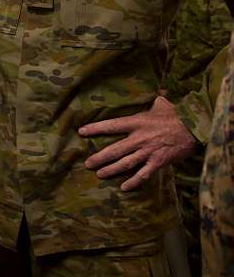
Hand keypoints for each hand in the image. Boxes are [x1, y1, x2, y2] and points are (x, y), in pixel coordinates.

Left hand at [79, 96, 197, 190]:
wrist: (195, 128)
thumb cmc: (177, 114)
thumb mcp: (162, 103)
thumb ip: (156, 98)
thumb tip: (160, 89)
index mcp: (136, 122)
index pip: (111, 125)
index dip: (95, 129)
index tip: (81, 132)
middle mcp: (139, 138)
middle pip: (114, 150)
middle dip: (99, 158)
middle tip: (88, 164)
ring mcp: (148, 151)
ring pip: (125, 164)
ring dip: (111, 170)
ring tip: (99, 174)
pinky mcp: (159, 162)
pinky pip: (144, 174)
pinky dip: (134, 182)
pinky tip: (124, 187)